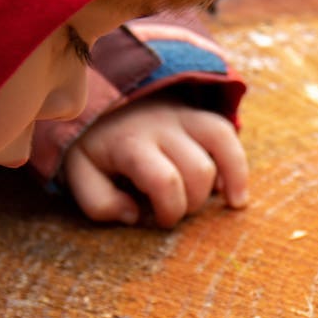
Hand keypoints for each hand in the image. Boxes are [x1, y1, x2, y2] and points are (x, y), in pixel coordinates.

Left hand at [63, 98, 246, 227]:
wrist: (96, 97)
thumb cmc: (94, 147)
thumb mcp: (80, 175)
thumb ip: (100, 202)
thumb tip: (134, 215)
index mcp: (129, 143)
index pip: (165, 180)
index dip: (169, 210)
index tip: (158, 221)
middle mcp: (161, 125)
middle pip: (198, 170)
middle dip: (191, 203)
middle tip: (171, 211)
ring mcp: (182, 115)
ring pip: (221, 147)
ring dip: (220, 184)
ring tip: (220, 205)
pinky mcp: (197, 114)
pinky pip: (228, 134)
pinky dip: (237, 166)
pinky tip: (232, 193)